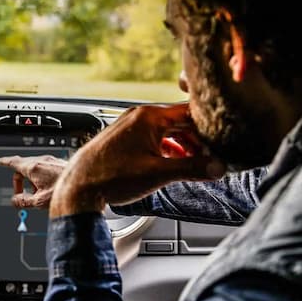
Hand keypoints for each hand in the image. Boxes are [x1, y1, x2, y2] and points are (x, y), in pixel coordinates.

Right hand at [0, 154, 67, 208]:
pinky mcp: (60, 163)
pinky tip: (49, 190)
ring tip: (39, 195)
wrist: (89, 184)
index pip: (13, 162)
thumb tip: (15, 201)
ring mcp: (52, 160)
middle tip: (20, 193)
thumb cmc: (67, 191)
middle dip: (20, 179)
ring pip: (35, 168)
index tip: (0, 162)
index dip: (5, 163)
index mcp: (34, 168)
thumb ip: (23, 201)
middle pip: (23, 166)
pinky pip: (45, 168)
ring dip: (32, 180)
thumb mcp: (40, 201)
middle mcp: (42, 161)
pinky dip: (42, 177)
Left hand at [51, 103, 224, 217]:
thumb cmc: (111, 177)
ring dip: (182, 145)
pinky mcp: (123, 138)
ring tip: (195, 163)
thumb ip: (192, 169)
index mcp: (149, 117)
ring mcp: (129, 126)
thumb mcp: (158, 174)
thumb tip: (218, 167)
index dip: (209, 127)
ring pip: (166, 130)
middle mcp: (139, 116)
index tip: (222, 140)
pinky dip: (166, 149)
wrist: (78, 187)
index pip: (190, 113)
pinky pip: (152, 138)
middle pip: (179, 121)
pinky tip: (172, 163)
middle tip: (213, 155)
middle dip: (197, 139)